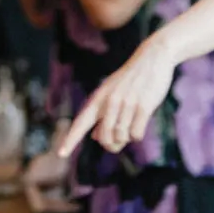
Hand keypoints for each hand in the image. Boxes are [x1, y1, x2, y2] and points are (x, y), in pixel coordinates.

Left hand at [59, 36, 177, 156]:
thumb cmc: (131, 79)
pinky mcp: (143, 106)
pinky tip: (141, 122)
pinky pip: (136, 134)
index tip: (61, 154)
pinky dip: (137, 134)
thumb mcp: (111, 92)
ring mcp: (126, 103)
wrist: (152, 58)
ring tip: (132, 124)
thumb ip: (101, 114)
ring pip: (121, 137)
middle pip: (105, 138)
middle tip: (118, 143)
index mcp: (99, 98)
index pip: (81, 122)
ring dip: (127, 138)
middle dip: (111, 146)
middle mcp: (110, 101)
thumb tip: (94, 137)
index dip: (71, 139)